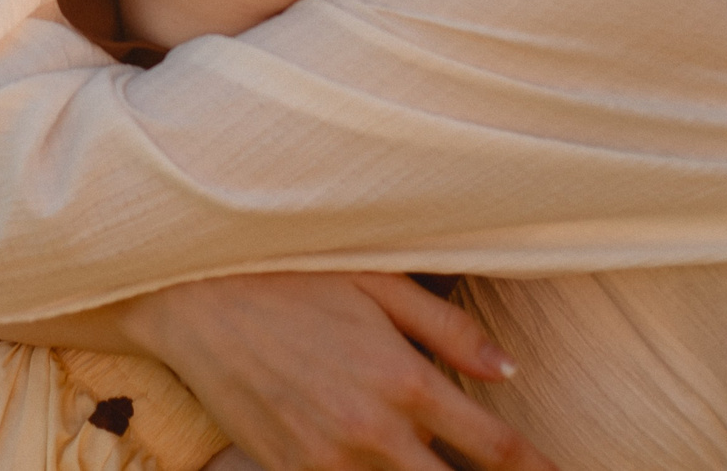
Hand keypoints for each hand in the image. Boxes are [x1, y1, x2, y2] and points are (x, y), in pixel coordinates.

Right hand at [121, 272, 555, 470]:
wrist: (192, 297)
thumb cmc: (290, 274)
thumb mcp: (378, 282)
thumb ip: (449, 329)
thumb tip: (510, 371)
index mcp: (404, 381)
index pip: (493, 446)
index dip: (534, 468)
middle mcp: (372, 432)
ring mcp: (327, 461)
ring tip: (438, 467)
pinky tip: (383, 467)